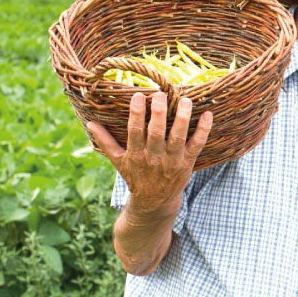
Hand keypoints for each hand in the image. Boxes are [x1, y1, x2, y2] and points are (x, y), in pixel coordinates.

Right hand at [87, 92, 211, 213]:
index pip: (135, 132)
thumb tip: (90, 122)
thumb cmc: (135, 176)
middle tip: (160, 94)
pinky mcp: (188, 162)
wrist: (155, 202)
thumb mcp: (118, 161)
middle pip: (156, 133)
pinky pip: (197, 144)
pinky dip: (203, 130)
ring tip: (185, 100)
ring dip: (183, 118)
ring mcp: (172, 160)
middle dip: (158, 113)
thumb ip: (105, 141)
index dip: (136, 114)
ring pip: (178, 137)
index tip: (138, 96)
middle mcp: (154, 157)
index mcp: (136, 155)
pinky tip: (208, 115)